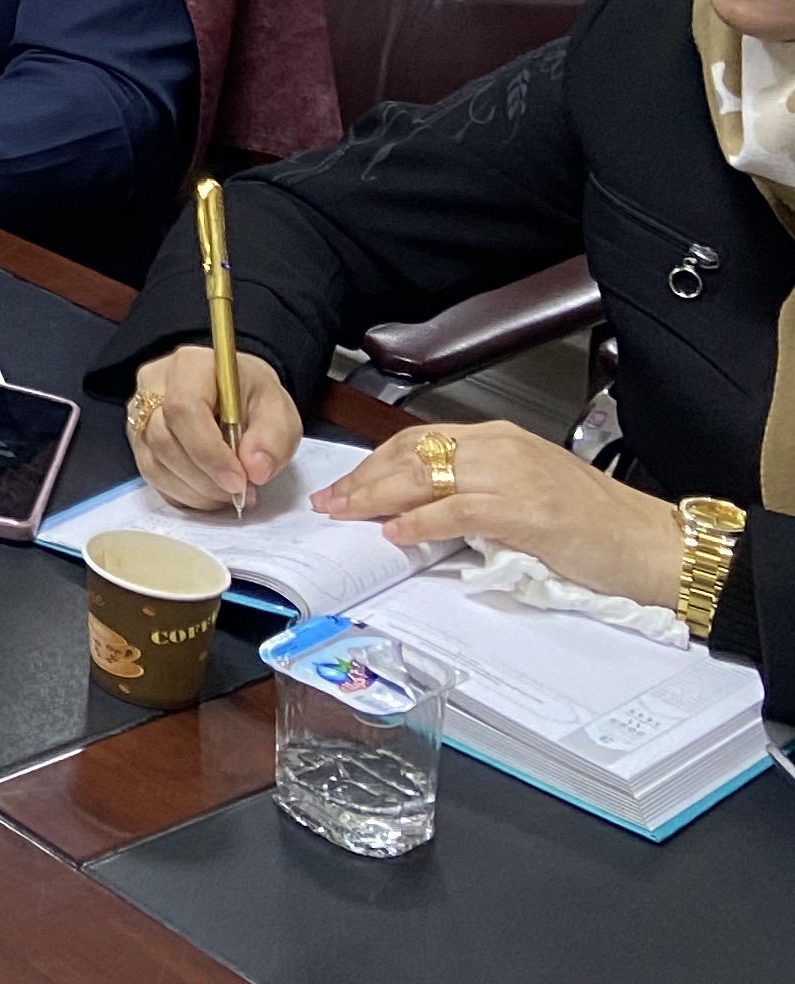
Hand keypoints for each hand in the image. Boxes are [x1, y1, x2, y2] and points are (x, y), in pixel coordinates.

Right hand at [125, 345, 305, 510]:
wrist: (234, 396)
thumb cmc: (253, 399)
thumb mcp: (279, 411)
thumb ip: (272, 438)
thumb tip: (255, 470)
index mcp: (190, 365)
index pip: (183, 409)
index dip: (208, 452)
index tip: (238, 482)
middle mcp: (153, 384)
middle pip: (163, 439)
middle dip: (204, 477)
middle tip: (240, 493)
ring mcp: (138, 413)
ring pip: (154, 463)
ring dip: (195, 491)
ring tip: (229, 494)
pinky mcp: (137, 441)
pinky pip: (152, 477)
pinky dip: (184, 495)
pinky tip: (210, 493)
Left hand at [311, 418, 690, 607]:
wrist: (652, 544)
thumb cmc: (597, 527)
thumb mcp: (528, 495)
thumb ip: (480, 493)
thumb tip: (425, 510)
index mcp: (502, 439)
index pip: (419, 440)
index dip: (375, 462)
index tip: (346, 484)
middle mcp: (502, 448)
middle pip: (412, 454)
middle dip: (364, 479)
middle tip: (332, 502)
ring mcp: (514, 476)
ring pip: (425, 476)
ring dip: (378, 498)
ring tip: (348, 516)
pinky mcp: (525, 509)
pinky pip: (456, 509)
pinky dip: (420, 522)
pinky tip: (397, 533)